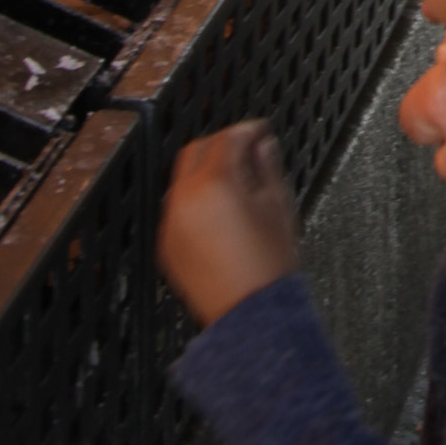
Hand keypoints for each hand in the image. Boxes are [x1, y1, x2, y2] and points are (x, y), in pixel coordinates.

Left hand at [157, 121, 298, 323]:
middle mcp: (185, 199)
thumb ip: (267, 167)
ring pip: (182, 179)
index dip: (247, 130)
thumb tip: (262, 147)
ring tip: (233, 181)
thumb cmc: (266, 268)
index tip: (258, 131)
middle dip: (219, 144)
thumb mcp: (278, 207)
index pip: (227, 139)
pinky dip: (195, 200)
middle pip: (195, 151)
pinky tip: (218, 210)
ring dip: (204, 171)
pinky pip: (177, 208)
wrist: (249, 314)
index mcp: (215, 185)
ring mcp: (172, 222)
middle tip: (243, 148)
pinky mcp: (167, 244)